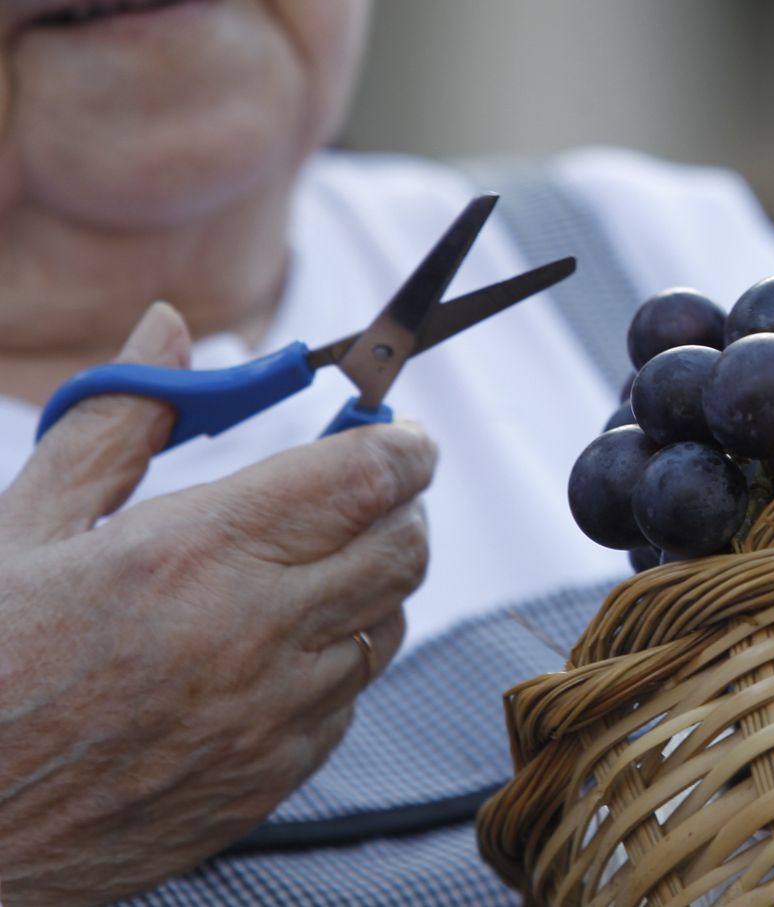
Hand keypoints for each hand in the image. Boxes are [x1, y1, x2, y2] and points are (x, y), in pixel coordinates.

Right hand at [0, 304, 435, 905]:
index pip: (365, 478)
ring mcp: (272, 717)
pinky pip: (350, 700)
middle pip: (403, 547)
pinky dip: (337, 660)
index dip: (401, 444)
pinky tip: (276, 648)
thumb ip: (117, 422)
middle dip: (400, 505)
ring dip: (370, 583)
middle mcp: (253, 634)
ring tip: (310, 566)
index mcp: (193, 553)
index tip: (400, 433)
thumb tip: (171, 328)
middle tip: (362, 490)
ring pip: (388, 624)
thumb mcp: (25, 529)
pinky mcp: (273, 779)